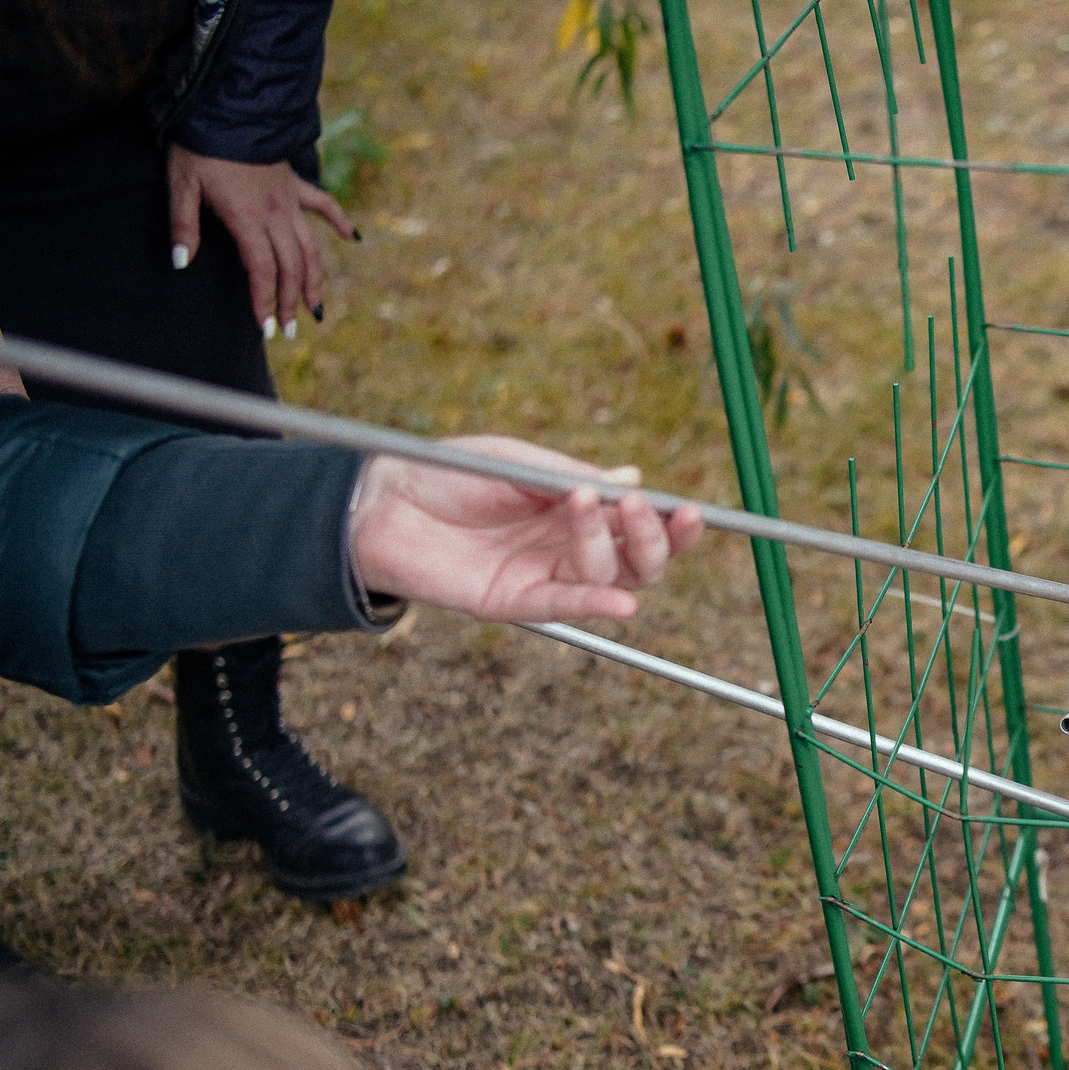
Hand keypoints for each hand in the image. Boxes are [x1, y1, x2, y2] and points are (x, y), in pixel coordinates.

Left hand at [169, 147, 357, 338]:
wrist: (227, 106)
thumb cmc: (199, 146)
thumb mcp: (181, 184)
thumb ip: (183, 226)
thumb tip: (181, 262)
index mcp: (247, 218)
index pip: (262, 270)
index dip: (264, 301)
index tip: (266, 328)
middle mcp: (275, 214)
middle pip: (290, 266)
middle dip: (290, 301)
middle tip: (291, 329)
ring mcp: (289, 199)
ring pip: (310, 247)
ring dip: (315, 279)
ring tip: (317, 307)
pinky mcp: (294, 183)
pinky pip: (323, 205)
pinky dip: (340, 222)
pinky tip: (354, 239)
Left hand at [349, 437, 705, 622]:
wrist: (378, 500)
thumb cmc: (447, 471)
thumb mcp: (517, 461)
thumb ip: (574, 474)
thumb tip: (636, 478)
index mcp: (576, 511)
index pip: (638, 524)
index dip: (670, 522)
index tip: (690, 510)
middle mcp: (567, 548)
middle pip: (637, 561)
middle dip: (653, 539)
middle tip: (643, 509)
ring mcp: (543, 576)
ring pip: (607, 579)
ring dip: (608, 547)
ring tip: (581, 505)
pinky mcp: (513, 603)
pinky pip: (565, 608)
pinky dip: (596, 606)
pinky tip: (623, 603)